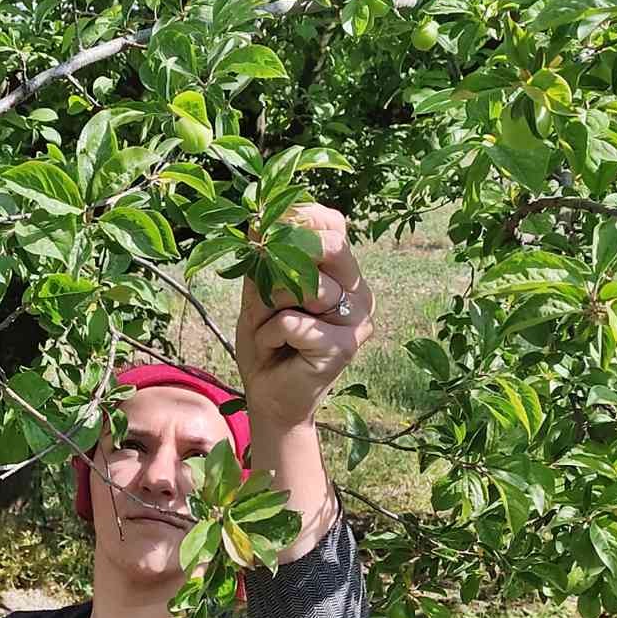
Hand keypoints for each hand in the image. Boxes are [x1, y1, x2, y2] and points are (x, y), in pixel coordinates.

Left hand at [235, 203, 374, 428]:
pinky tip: (275, 349)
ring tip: (270, 329)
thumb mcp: (259, 293)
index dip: (298, 219)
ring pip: (305, 284)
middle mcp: (358, 291)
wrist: (269, 398)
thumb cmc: (267, 343)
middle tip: (265, 293)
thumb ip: (264, 258)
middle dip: (283, 262)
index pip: (332, 224)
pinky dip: (269, 334)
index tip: (264, 234)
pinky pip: (291, 321)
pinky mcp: (344, 345)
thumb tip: (258, 219)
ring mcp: (356, 318)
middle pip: (329, 244)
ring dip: (270, 305)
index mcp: (343, 273)